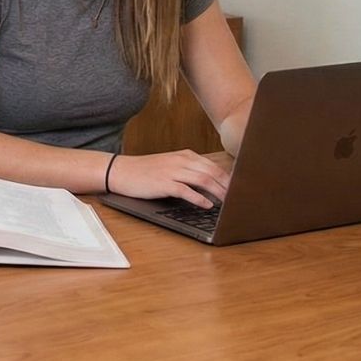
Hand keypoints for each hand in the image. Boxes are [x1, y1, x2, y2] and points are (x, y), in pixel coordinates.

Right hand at [108, 151, 230, 207]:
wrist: (121, 171)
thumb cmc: (146, 171)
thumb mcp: (170, 165)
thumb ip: (190, 170)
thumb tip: (211, 183)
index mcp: (185, 155)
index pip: (213, 166)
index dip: (228, 178)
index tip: (239, 188)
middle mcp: (181, 161)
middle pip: (212, 172)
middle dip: (227, 186)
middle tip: (238, 198)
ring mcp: (172, 171)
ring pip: (203, 180)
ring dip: (218, 192)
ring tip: (227, 203)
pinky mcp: (163, 183)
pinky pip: (186, 190)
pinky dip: (199, 198)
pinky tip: (207, 205)